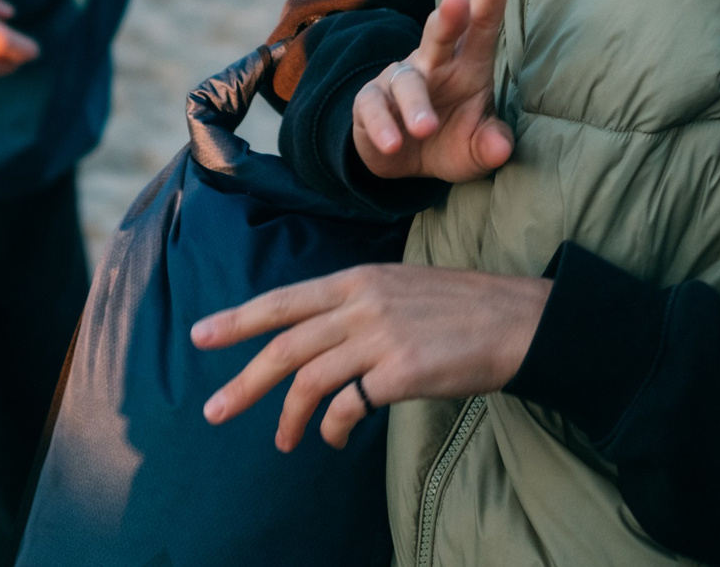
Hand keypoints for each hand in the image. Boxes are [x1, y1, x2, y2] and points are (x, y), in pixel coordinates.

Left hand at [192, 263, 550, 449]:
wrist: (517, 322)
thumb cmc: (461, 308)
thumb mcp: (400, 288)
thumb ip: (356, 307)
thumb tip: (317, 340)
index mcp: (358, 278)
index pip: (284, 301)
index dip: (239, 319)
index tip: (202, 335)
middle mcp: (362, 303)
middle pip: (285, 344)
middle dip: (244, 380)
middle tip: (214, 409)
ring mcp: (380, 336)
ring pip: (310, 380)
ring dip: (288, 416)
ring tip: (282, 441)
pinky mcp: (401, 372)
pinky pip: (350, 407)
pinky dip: (333, 427)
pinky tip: (334, 437)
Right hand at [352, 0, 513, 183]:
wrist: (402, 160)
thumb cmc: (450, 140)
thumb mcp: (476, 151)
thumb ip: (490, 146)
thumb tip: (501, 148)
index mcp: (468, 63)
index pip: (483, 23)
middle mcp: (434, 62)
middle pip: (441, 32)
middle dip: (448, 16)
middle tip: (456, 1)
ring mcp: (400, 79)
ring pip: (407, 80)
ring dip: (416, 104)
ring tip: (424, 128)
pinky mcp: (370, 101)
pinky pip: (373, 106)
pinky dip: (382, 126)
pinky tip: (392, 143)